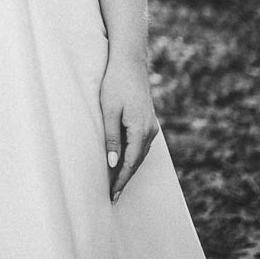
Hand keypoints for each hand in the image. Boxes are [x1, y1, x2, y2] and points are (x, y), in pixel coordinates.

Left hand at [100, 54, 158, 202]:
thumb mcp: (108, 111)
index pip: (129, 162)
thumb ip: (111, 138)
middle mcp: (150, 130)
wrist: (129, 62)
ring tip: (117, 183)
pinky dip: (133, 156)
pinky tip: (125, 161)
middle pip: (137, 161)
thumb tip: (113, 163)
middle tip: (113, 196)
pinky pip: (141, 145)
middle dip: (125, 179)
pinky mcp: (148, 121)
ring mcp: (151, 126)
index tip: (112, 194)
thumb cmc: (115, 84)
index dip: (120, 179)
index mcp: (140, 129)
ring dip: (129, 168)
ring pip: (140, 154)